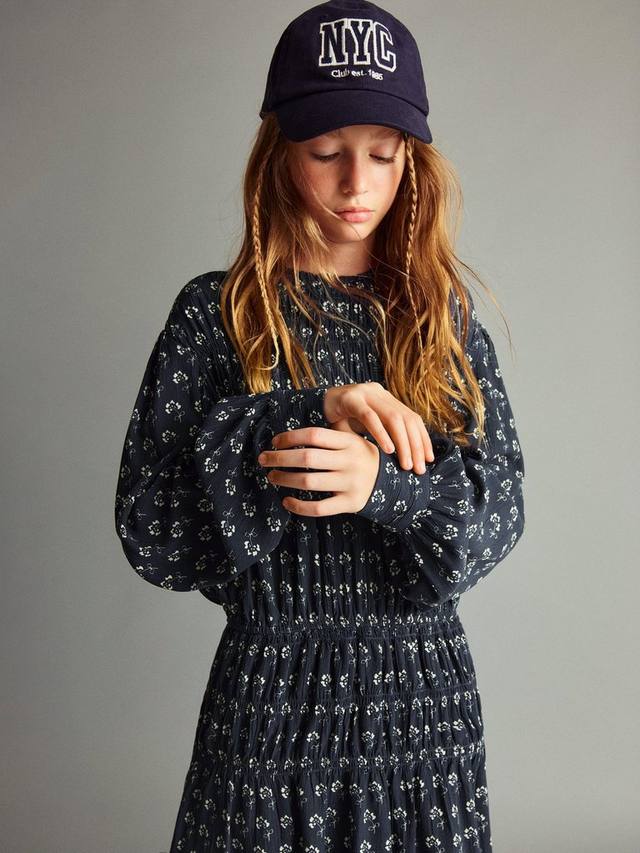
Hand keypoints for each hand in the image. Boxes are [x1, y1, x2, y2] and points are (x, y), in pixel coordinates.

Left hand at [257, 426, 380, 516]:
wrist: (391, 483)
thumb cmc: (360, 456)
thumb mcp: (353, 438)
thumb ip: (332, 428)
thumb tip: (303, 415)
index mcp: (350, 442)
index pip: (314, 435)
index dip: (290, 437)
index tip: (274, 441)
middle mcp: (351, 462)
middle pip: (307, 458)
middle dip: (279, 458)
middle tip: (263, 459)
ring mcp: (351, 484)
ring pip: (309, 482)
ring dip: (285, 479)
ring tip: (272, 477)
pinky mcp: (350, 504)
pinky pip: (318, 508)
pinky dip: (298, 506)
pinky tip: (286, 501)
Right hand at [323, 382, 433, 474]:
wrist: (312, 404)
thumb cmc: (341, 421)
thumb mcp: (364, 429)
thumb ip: (382, 437)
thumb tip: (405, 461)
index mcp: (387, 399)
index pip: (413, 419)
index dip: (423, 439)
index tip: (428, 460)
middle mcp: (380, 393)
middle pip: (407, 419)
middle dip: (416, 445)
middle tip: (418, 469)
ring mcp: (366, 393)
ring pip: (393, 418)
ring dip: (402, 443)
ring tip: (405, 464)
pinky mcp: (350, 398)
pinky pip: (370, 417)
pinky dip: (381, 434)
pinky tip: (388, 450)